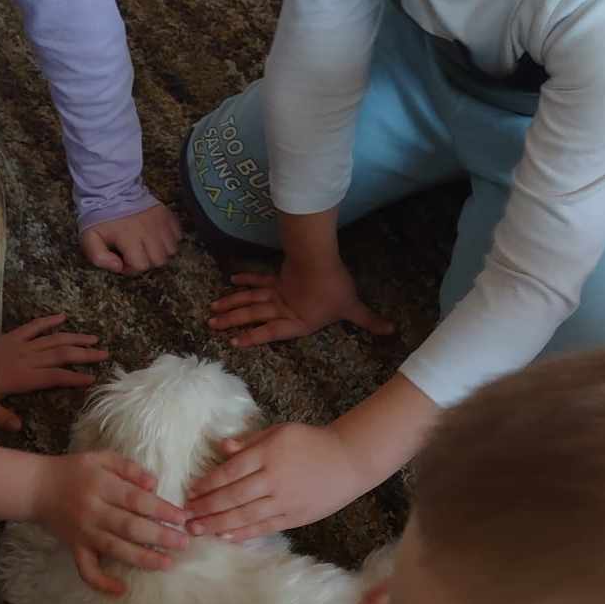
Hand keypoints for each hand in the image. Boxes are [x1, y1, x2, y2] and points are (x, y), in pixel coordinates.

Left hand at [0, 316, 107, 431]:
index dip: (75, 377)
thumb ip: (0, 417)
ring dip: (75, 338)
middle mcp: (27, 359)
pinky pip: (34, 326)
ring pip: (53, 339)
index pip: (55, 376)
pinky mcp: (13, 335)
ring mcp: (21, 345)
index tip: (93, 378)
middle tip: (105, 354)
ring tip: (94, 338)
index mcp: (23, 377)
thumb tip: (19, 427)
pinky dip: (49, 320)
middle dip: (85, 354)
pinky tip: (63, 317)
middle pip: (61, 354)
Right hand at [33, 450, 188, 596]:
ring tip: (168, 564)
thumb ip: (128, 468)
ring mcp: (83, 533)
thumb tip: (154, 484)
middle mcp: (93, 511)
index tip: (182, 517)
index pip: (137, 500)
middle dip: (160, 536)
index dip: (161, 509)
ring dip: (143, 559)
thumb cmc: (74, 471)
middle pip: (130, 527)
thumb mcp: (100, 458)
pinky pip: (86, 569)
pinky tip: (121, 591)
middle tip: (184, 542)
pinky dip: (102, 583)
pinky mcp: (75, 548)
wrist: (37, 488)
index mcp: (101, 486)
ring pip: (115, 549)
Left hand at [81, 201, 181, 274]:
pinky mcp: (167, 214)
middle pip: (159, 260)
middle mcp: (148, 230)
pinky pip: (178, 235)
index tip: (122, 259)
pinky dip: (169, 239)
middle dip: (147, 261)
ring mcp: (160, 221)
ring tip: (146, 245)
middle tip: (135, 253)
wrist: (111, 189)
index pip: (141, 265)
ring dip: (160, 251)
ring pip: (171, 250)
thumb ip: (99, 257)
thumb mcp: (89, 238)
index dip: (130, 268)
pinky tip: (156, 236)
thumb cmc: (101, 216)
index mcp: (129, 237)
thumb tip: (118, 266)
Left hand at [186, 422, 363, 540]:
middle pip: (232, 496)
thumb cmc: (311, 442)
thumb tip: (222, 448)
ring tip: (197, 530)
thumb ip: (250, 441)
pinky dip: (243, 533)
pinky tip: (225, 537)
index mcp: (268, 454)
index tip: (191, 491)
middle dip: (206, 507)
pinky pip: (264, 527)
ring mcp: (284, 500)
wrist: (348, 460)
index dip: (208, 483)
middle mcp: (273, 478)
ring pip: (245, 515)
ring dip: (217, 524)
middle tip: (185, 516)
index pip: (230, 471)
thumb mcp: (280, 432)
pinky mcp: (295, 516)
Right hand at [208, 258, 392, 351]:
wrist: (320, 260)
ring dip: (231, 304)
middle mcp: (281, 308)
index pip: (271, 332)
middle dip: (232, 322)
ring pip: (249, 299)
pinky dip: (245, 277)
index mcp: (296, 321)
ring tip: (212, 310)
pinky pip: (258, 278)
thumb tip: (392, 331)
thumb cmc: (334, 288)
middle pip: (252, 316)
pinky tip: (231, 277)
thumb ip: (368, 320)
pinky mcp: (278, 276)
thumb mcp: (352, 307)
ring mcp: (277, 291)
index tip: (234, 343)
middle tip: (211, 326)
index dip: (253, 338)